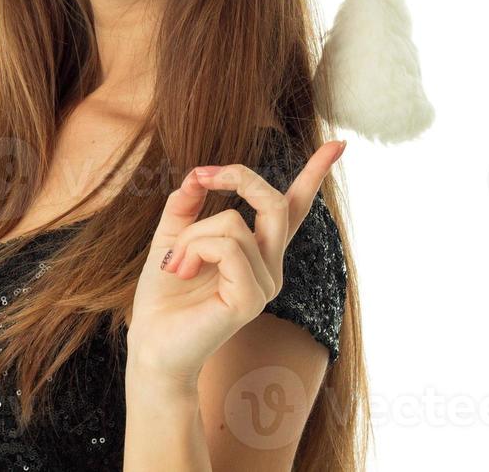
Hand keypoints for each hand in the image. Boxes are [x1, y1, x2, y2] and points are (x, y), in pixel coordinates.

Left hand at [125, 140, 346, 386]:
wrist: (151, 344)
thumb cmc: (164, 296)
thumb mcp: (171, 237)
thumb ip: (186, 205)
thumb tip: (197, 176)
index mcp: (257, 251)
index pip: (293, 208)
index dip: (315, 174)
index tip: (338, 144)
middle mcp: (270, 266)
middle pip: (273, 202)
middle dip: (237, 176)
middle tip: (203, 174)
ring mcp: (265, 284)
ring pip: (234, 222)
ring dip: (191, 234)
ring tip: (175, 263)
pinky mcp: (251, 299)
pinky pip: (227, 246)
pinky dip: (194, 249)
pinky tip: (179, 271)